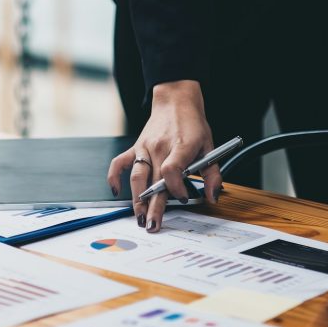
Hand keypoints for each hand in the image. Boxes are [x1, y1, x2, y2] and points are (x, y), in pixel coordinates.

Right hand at [107, 80, 220, 231]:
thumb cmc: (193, 124)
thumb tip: (212, 197)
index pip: (172, 171)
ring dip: (136, 199)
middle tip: (152, 226)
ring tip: (139, 216)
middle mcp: (160, 148)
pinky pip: (119, 163)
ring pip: (136, 177)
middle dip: (153, 206)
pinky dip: (114, 177)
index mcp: (180, 146)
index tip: (181, 198)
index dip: (176, 188)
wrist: (176, 100)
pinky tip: (115, 191)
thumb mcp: (210, 147)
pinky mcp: (136, 147)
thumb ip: (213, 174)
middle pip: (153, 181)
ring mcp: (145, 148)